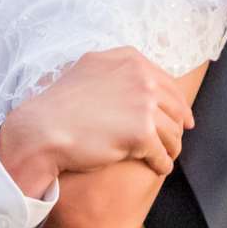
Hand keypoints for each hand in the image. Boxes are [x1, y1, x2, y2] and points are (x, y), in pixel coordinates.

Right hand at [0, 48, 195, 198]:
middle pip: (173, 105)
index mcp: (129, 59)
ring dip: (172, 146)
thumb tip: (142, 79)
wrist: (43, 129)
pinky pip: (162, 152)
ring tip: (168, 156)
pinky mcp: (141, 133)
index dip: (177, 102)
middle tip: (178, 139)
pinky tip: (160, 168)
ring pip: (171, 131)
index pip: (165, 81)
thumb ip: (118, 71)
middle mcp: (140, 76)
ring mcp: (142, 104)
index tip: (183, 116)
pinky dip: (163, 163)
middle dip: (178, 124)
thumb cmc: (61, 105)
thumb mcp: (90, 70)